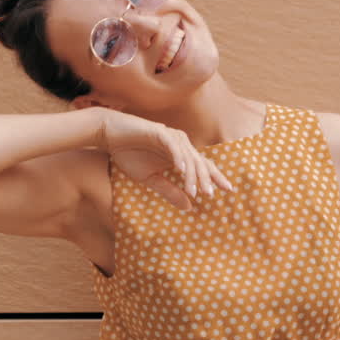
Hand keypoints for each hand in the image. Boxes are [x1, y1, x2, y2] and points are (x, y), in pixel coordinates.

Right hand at [95, 109, 234, 211]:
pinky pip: (172, 146)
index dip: (215, 177)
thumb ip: (170, 191)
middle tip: (211, 194)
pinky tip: (181, 171)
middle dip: (207, 178)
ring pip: (188, 156)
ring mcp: (171, 137)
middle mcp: (180, 144)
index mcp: (181, 155)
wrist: (110, 136)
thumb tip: (190, 207)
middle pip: (200, 162)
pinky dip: (178, 158)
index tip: (229, 190)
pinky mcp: (159, 132)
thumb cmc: (129, 154)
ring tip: (195, 190)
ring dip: (192, 174)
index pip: (203, 167)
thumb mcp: (150, 179)